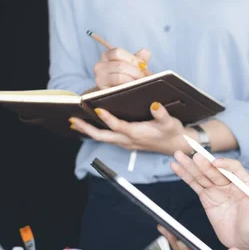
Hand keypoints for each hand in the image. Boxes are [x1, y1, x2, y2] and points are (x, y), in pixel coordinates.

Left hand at [69, 103, 190, 154]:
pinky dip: (95, 132)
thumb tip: (154, 105)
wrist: (176, 144)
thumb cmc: (172, 131)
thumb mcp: (170, 122)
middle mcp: (128, 140)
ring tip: (74, 121)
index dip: (108, 118)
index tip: (96, 108)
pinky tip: (88, 124)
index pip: (119, 126)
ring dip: (88, 130)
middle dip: (87, 128)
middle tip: (72, 119)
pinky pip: (107, 138)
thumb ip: (162, 114)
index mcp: (138, 134)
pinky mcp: (126, 142)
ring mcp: (126, 142)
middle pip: (103, 136)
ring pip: (102, 138)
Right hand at [94, 47, 150, 88]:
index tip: (143, 65)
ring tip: (140, 83)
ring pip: (120, 77)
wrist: (115, 93)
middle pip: (120, 65)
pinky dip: (129, 87)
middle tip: (144, 77)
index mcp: (106, 56)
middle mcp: (100, 66)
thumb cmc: (124, 77)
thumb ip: (138, 59)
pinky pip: (118, 88)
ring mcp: (100, 79)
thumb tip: (146, 51)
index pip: (118, 52)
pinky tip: (133, 88)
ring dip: (133, 81)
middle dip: (136, 72)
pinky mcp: (103, 91)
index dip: (133, 59)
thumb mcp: (131, 66)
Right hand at [171, 152, 248, 249]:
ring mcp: (217, 189)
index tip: (216, 164)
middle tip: (194, 157)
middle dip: (205, 164)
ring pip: (202, 175)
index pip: (235, 169)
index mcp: (245, 185)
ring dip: (190, 165)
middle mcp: (231, 184)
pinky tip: (176, 166)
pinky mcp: (207, 197)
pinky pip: (195, 184)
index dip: (226, 165)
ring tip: (178, 155)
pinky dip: (185, 175)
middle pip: (216, 170)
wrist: (245, 242)